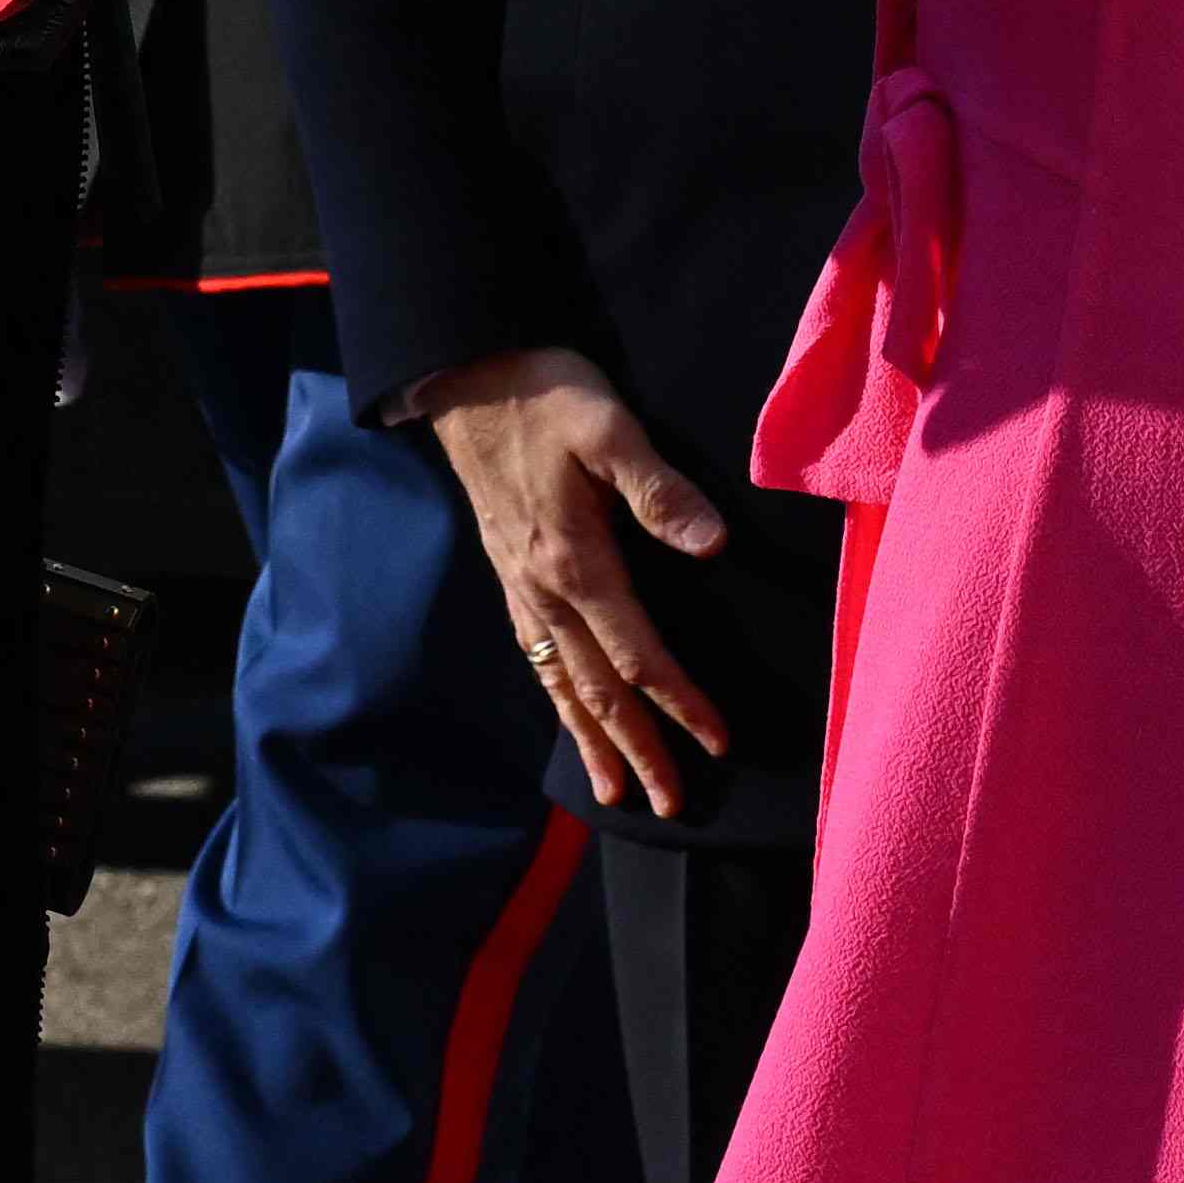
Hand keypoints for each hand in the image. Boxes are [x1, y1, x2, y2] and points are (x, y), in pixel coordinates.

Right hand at [413, 345, 732, 813]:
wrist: (465, 377)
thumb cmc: (543, 394)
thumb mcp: (608, 426)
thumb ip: (659, 490)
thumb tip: (712, 544)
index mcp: (575, 561)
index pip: (638, 652)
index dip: (680, 701)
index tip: (718, 742)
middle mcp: (544, 589)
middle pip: (598, 688)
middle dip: (637, 749)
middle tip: (671, 805)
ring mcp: (521, 587)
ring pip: (561, 683)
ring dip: (593, 740)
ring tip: (614, 793)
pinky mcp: (509, 573)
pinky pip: (536, 656)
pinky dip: (557, 700)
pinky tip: (569, 715)